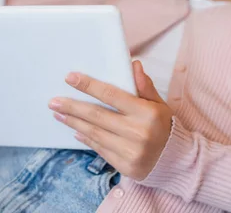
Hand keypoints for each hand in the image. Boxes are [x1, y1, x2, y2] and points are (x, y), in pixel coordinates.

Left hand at [49, 61, 173, 180]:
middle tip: (54, 101)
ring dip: (74, 122)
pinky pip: (99, 149)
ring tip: (59, 113)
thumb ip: (144, 86)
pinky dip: (86, 138)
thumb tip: (133, 64)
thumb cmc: (164, 127)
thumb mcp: (159, 104)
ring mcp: (131, 151)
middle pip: (97, 115)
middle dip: (72, 107)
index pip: (111, 95)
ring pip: (95, 133)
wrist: (177, 161)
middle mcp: (138, 132)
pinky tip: (75, 129)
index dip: (89, 86)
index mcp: (146, 112)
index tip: (70, 78)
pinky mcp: (125, 166)